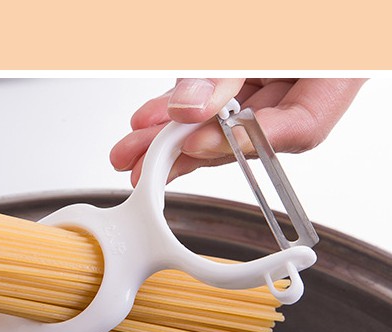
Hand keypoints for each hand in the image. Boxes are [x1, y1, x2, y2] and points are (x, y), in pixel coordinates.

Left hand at [110, 78, 366, 185]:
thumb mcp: (255, 22)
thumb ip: (226, 67)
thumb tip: (189, 105)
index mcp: (338, 68)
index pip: (302, 126)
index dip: (247, 141)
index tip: (198, 144)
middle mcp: (308, 79)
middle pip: (252, 131)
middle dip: (191, 150)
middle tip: (149, 167)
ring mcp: (277, 77)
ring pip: (225, 119)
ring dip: (175, 135)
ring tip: (135, 150)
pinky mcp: (249, 71)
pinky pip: (215, 96)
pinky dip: (181, 107)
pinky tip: (151, 120)